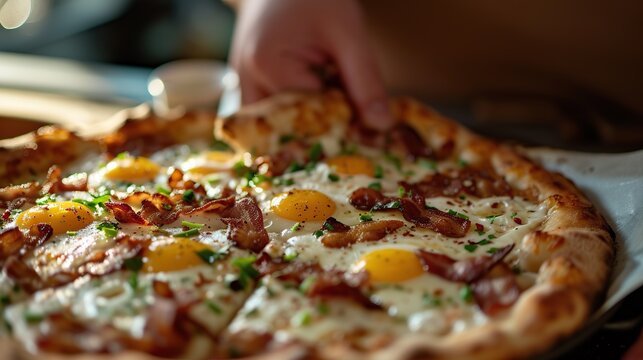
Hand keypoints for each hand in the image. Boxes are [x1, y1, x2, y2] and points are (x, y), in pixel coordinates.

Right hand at [230, 0, 393, 129]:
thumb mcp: (349, 34)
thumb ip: (365, 81)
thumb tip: (381, 126)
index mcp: (267, 66)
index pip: (308, 116)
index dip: (341, 122)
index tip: (368, 126)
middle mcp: (247, 79)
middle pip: (286, 127)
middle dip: (321, 129)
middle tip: (355, 126)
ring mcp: (243, 80)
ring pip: (275, 125)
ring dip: (305, 124)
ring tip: (335, 109)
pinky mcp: (248, 80)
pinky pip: (270, 112)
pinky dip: (295, 112)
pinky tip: (321, 100)